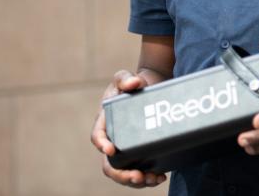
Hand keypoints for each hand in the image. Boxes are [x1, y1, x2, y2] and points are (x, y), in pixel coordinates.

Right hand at [90, 70, 166, 187]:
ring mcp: (126, 148)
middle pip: (110, 164)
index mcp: (105, 122)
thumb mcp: (124, 77)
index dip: (102, 145)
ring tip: (153, 179)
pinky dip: (148, 178)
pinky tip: (160, 177)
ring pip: (125, 172)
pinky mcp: (140, 152)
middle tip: (137, 176)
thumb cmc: (132, 83)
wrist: (149, 87)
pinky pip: (140, 170)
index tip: (111, 150)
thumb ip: (125, 78)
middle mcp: (113, 139)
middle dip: (121, 174)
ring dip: (137, 181)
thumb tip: (133, 84)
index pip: (97, 136)